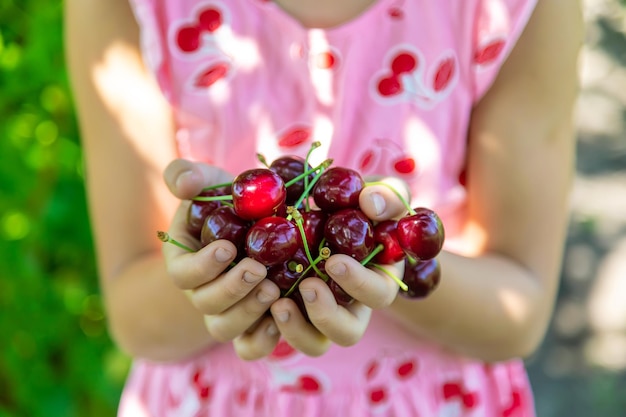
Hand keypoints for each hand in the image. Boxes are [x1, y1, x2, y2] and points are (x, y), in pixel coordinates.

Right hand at [162, 159, 281, 359]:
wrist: (253, 227)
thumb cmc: (227, 203)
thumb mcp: (209, 184)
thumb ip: (188, 177)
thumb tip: (184, 183)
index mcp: (185, 263)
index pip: (183, 274)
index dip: (202, 265)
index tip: (227, 246)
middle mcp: (202, 292)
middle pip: (207, 305)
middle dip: (231, 289)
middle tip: (258, 269)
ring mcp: (226, 311)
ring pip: (225, 328)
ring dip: (248, 312)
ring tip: (274, 289)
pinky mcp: (252, 323)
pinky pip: (250, 345)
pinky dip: (264, 338)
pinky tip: (283, 315)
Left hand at [269, 176, 409, 355]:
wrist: (307, 211)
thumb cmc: (353, 205)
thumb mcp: (376, 196)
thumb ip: (386, 196)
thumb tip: (372, 203)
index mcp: (374, 281)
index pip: (378, 295)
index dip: (360, 284)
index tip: (334, 261)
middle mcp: (346, 308)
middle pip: (346, 333)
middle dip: (327, 315)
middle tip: (308, 286)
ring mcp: (313, 317)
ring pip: (310, 344)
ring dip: (294, 329)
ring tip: (276, 300)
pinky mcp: (278, 318)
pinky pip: (269, 342)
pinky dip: (260, 335)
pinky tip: (251, 305)